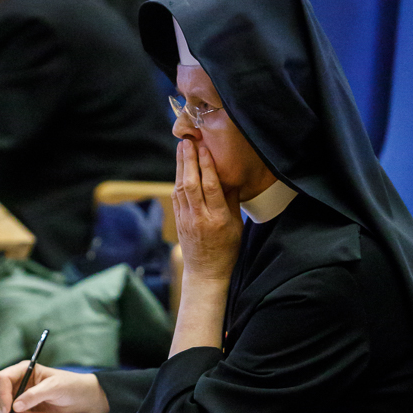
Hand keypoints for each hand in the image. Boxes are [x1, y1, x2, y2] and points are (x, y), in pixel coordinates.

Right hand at [0, 362, 109, 412]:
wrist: (83, 399)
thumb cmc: (71, 386)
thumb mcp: (54, 387)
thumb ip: (34, 396)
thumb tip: (16, 406)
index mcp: (23, 370)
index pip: (2, 378)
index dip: (1, 393)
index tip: (9, 407)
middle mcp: (19, 382)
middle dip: (6, 408)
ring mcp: (21, 397)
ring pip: (6, 409)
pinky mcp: (26, 409)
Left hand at [173, 138, 242, 285]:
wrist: (206, 272)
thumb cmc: (227, 249)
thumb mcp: (236, 226)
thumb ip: (233, 201)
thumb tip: (231, 176)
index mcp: (218, 218)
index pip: (210, 187)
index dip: (206, 165)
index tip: (204, 147)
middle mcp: (199, 218)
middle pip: (191, 184)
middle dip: (188, 161)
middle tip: (187, 141)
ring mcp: (186, 220)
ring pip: (180, 188)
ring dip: (180, 166)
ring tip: (181, 148)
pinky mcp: (178, 221)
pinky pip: (176, 197)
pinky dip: (177, 180)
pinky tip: (179, 167)